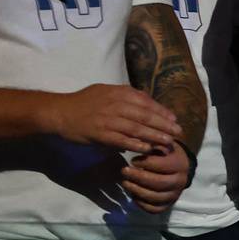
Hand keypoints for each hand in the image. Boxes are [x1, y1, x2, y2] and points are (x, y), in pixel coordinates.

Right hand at [43, 83, 181, 153]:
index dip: (162, 111)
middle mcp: (115, 105)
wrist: (60, 112)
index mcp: (118, 93)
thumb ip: (126, 95)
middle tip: (178, 132)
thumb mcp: (106, 91)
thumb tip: (146, 101)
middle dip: (164, 125)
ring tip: (168, 142)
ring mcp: (108, 120)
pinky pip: (122, 140)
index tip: (174, 119)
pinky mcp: (100, 134)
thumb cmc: (84, 101)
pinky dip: (136, 144)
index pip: (146, 102)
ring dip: (155, 136)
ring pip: (137, 128)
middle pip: (145, 115)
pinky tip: (148, 148)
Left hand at [120, 141, 191, 213]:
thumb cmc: (167, 153)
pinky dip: (141, 203)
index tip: (133, 160)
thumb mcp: (163, 144)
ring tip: (125, 182)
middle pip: (158, 183)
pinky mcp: (168, 205)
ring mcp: (175, 195)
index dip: (145, 163)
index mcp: (180, 164)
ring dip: (136, 190)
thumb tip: (138, 140)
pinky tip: (133, 194)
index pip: (162, 166)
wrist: (180, 167)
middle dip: (138, 178)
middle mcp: (180, 181)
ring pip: (155, 197)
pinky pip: (154, 209)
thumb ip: (153, 143)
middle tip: (124, 171)